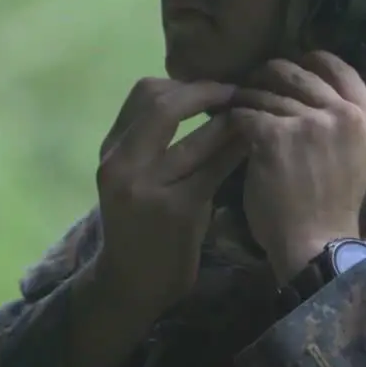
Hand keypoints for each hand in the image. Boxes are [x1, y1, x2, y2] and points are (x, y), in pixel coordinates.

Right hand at [93, 78, 245, 314]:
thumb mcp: (133, 178)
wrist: (132, 283)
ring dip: (231, 120)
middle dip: (207, 92)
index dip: (183, 83)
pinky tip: (254, 146)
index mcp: (111, 151)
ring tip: (252, 113)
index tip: (212, 87)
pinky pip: (217, 167)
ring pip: (198, 136)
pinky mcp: (179, 209)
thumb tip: (196, 92)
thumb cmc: (140, 225)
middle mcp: (122, 164)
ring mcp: (149, 187)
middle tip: (237, 93)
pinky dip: (238, 150)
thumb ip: (151, 140)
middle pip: (165, 103)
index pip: (143, 93)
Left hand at [228, 51, 365, 282]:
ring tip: (238, 108)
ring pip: (266, 91)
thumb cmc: (332, 204)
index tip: (293, 67)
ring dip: (248, 99)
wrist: (316, 244)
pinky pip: (246, 113)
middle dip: (270, 76)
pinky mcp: (276, 135)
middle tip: (254, 84)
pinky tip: (231, 128)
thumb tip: (312, 82)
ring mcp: (310, 122)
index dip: (310, 60)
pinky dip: (234, 119)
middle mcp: (344, 113)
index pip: (338, 66)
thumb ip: (342, 117)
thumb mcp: (357, 153)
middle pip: (298, 72)